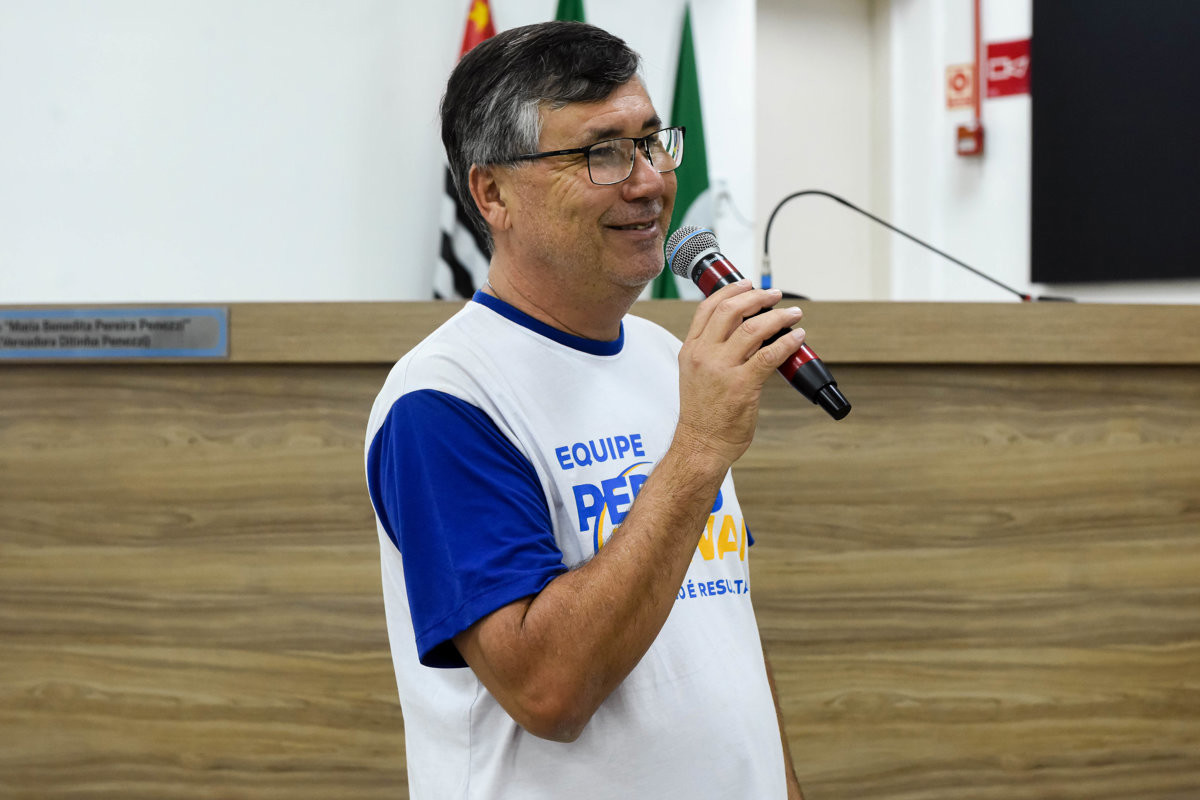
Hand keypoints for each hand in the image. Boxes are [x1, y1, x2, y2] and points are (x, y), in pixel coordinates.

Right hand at [674, 280, 805, 468]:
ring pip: (754, 329)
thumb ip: (711, 351)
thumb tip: (743, 330)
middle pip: (731, 310)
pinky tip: (796, 337)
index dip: (731, 290)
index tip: (748, 284)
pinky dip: (787, 342)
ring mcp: (722, 370)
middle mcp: (703, 355)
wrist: (701, 445)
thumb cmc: (702, 415)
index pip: (708, 308)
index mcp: (690, 350)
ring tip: (792, 315)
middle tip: (774, 296)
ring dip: (778, 317)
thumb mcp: (694, 374)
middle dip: (757, 297)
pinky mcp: (742, 385)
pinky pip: (770, 355)